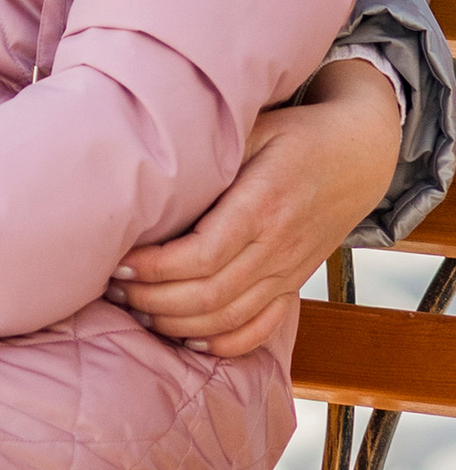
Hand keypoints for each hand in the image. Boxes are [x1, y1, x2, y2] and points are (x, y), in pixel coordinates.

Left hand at [109, 60, 401, 355]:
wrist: (359, 157)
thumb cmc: (293, 134)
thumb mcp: (253, 127)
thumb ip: (211, 150)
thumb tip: (151, 160)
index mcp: (260, 207)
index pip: (201, 256)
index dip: (154, 268)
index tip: (116, 262)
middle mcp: (276, 248)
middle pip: (209, 294)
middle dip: (154, 299)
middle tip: (111, 288)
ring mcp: (288, 272)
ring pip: (231, 318)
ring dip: (178, 323)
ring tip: (135, 309)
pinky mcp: (293, 283)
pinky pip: (261, 328)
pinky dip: (224, 342)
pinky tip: (188, 340)